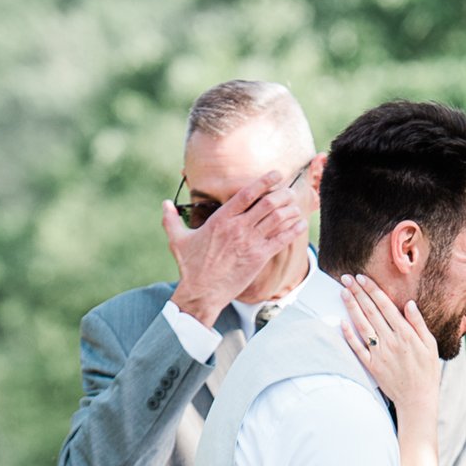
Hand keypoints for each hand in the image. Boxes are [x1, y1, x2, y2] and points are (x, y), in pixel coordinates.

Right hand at [165, 171, 303, 322]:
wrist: (202, 291)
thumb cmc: (190, 266)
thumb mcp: (177, 239)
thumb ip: (171, 219)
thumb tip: (164, 203)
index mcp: (220, 219)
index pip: (246, 194)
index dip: (264, 182)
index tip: (276, 175)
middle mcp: (237, 228)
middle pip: (267, 203)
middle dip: (282, 194)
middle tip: (289, 190)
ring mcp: (250, 242)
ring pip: (277, 219)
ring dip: (290, 210)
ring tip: (296, 204)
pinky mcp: (259, 258)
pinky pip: (282, 240)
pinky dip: (294, 230)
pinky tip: (302, 223)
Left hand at [340, 275, 441, 414]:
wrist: (418, 399)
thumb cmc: (427, 371)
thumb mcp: (430, 345)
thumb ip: (418, 324)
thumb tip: (409, 304)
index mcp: (405, 334)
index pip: (385, 306)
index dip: (372, 290)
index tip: (362, 278)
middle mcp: (390, 341)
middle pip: (370, 311)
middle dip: (358, 292)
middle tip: (346, 278)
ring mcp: (379, 353)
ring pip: (361, 325)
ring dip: (351, 307)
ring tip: (342, 292)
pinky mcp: (371, 365)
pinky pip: (356, 347)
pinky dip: (348, 334)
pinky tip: (340, 321)